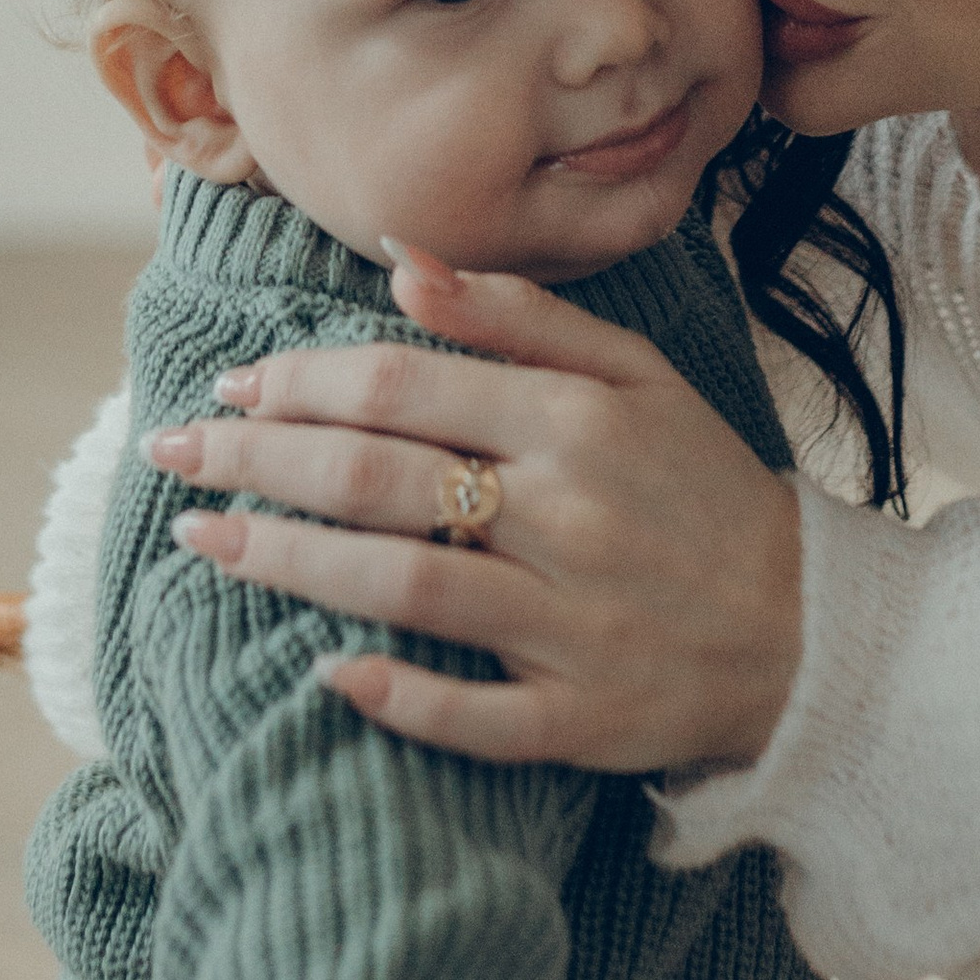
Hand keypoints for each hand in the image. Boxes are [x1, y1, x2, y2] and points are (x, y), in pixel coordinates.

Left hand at [147, 250, 804, 770]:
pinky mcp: (582, 717)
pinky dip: (402, 698)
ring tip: (202, 542)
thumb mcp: (638, 374)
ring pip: (402, 588)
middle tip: (171, 454)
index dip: (299, 381)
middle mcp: (565, 516)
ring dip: (288, 563)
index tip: (231, 385)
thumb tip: (403, 262)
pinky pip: (477, 716)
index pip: (401, 387)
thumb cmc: (701, 486)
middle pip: (376, 479)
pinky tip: (328, 677)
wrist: (809, 624)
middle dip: (257, 461)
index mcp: (573, 423)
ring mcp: (570, 624)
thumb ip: (520, 316)